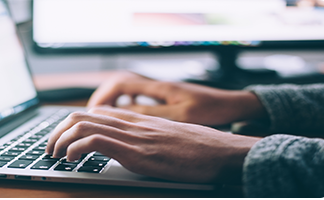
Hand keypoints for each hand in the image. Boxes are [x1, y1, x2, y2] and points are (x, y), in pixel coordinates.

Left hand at [46, 106, 260, 183]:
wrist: (222, 152)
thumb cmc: (199, 148)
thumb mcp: (167, 137)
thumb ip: (146, 137)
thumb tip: (131, 146)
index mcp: (137, 120)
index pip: (95, 112)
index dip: (72, 123)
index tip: (63, 139)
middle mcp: (131, 123)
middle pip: (81, 114)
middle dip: (57, 131)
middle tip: (51, 148)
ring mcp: (133, 136)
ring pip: (82, 124)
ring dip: (60, 140)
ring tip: (55, 155)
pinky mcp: (136, 152)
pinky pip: (96, 142)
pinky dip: (75, 149)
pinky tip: (72, 159)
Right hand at [87, 71, 266, 125]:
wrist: (232, 105)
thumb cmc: (211, 109)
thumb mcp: (180, 115)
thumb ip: (150, 113)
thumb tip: (122, 113)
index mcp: (159, 87)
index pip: (120, 84)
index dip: (102, 97)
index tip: (92, 112)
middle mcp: (157, 85)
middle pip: (119, 83)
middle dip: (102, 97)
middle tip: (91, 115)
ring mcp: (161, 90)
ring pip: (127, 89)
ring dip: (112, 101)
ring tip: (102, 117)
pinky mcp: (165, 97)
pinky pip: (138, 96)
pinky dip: (125, 104)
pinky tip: (125, 116)